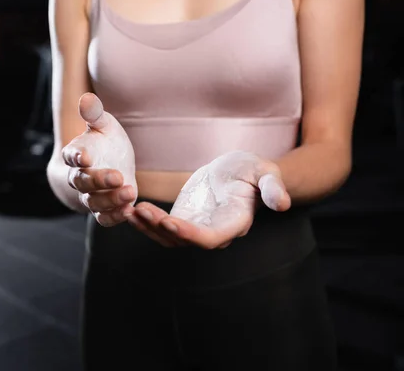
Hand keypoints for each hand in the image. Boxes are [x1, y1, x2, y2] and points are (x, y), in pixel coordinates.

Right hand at [62, 93, 137, 225]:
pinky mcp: (104, 209)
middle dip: (98, 181)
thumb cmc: (104, 141)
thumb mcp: (103, 124)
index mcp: (75, 154)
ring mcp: (90, 196)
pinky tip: (129, 210)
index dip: (76, 157)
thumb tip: (87, 98)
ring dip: (110, 200)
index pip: (71, 156)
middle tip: (117, 176)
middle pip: (82, 182)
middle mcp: (79, 178)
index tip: (85, 156)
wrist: (109, 163)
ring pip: (94, 203)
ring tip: (130, 193)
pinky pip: (105, 218)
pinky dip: (115, 217)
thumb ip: (95, 114)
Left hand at [128, 151, 290, 248]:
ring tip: (131, 209)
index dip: (190, 234)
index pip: (211, 238)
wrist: (240, 172)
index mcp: (234, 223)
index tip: (169, 222)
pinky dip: (146, 222)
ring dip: (149, 227)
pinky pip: (161, 228)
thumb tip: (284, 203)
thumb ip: (274, 188)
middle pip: (184, 240)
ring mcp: (196, 227)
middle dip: (161, 229)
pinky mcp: (183, 219)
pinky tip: (130, 211)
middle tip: (141, 211)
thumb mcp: (267, 173)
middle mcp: (214, 232)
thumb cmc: (254, 172)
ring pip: (168, 237)